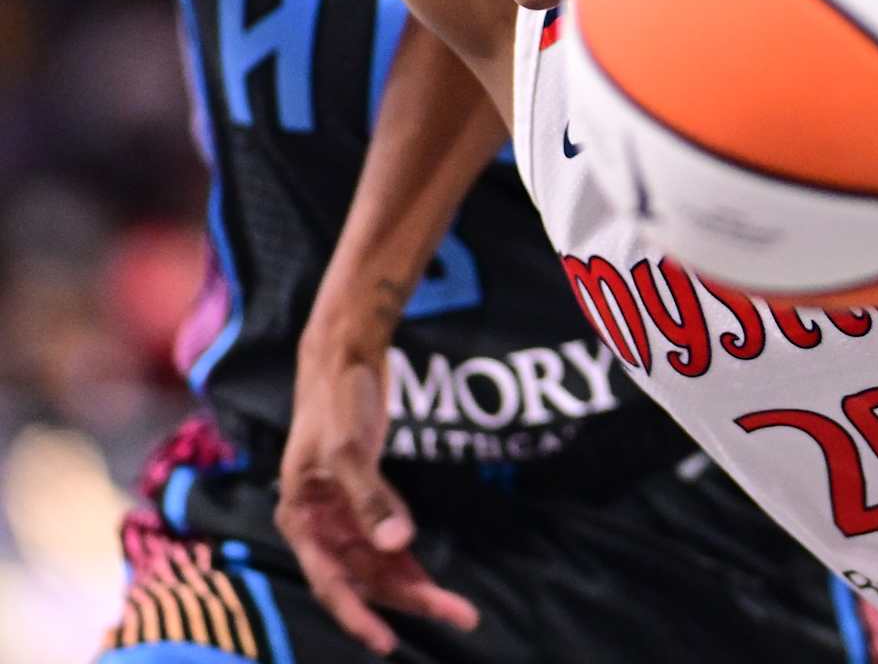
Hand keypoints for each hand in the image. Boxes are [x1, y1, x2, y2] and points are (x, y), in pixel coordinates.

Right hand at [276, 342, 478, 654]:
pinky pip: (386, 540)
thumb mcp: (349, 449)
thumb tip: (397, 546)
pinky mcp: (365, 499)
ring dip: (413, 583)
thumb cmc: (337, 400)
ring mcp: (342, 513)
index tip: (388, 643)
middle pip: (363, 577)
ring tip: (458, 606)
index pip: (331, 580)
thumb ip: (372, 499)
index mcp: (301, 518)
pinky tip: (433, 577)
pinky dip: (408, 559)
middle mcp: (319, 524)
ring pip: (378, 562)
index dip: (358, 615)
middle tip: (460, 615)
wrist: (344, 357)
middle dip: (408, 599)